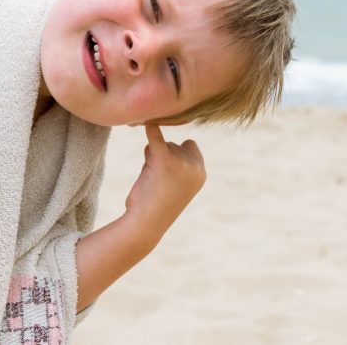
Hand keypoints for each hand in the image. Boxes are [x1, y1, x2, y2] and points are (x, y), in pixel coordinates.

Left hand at [123, 124, 206, 243]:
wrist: (145, 224)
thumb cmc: (156, 206)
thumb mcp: (176, 182)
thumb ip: (177, 161)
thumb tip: (158, 131)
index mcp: (201, 172)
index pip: (189, 146)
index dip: (175, 155)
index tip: (168, 176)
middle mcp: (195, 165)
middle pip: (173, 144)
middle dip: (162, 156)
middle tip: (158, 182)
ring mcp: (181, 162)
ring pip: (161, 144)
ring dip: (151, 158)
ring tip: (151, 181)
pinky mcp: (163, 160)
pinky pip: (155, 137)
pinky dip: (151, 128)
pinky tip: (145, 121)